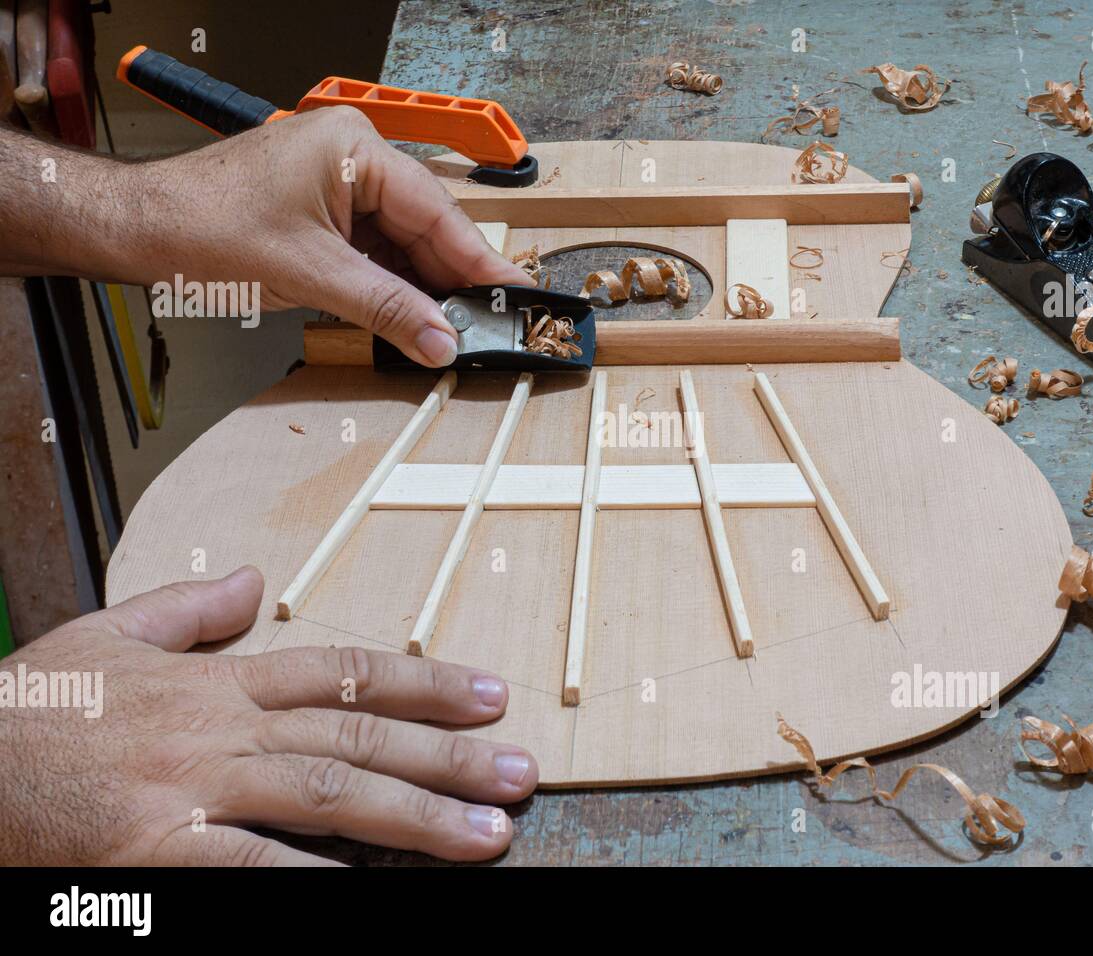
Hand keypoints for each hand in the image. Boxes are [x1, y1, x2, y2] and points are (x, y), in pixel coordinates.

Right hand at [0, 567, 537, 864]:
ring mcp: (189, 792)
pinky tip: (378, 893)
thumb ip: (187, 609)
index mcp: (213, 682)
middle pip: (355, 738)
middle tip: (522, 773)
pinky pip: (256, 872)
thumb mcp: (104, 637)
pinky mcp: (154, 855)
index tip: (490, 696)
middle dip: (448, 756)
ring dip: (417, 818)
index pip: (341, 673)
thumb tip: (251, 577)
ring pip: (326, 798)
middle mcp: (216, 730)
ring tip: (489, 837)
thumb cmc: (25, 715)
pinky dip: (320, 884)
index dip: (424, 683)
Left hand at [129, 107, 532, 366]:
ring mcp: (340, 184)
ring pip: (404, 242)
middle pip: (427, 228)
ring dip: (423, 288)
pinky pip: (376, 249)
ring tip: (454, 329)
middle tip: (490, 326)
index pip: (438, 213)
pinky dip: (393, 284)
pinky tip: (412, 315)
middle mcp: (355, 158)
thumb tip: (439, 339)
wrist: (142, 230)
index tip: (515, 296)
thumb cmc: (203, 225)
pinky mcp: (326, 210)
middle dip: (453, 282)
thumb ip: (385, 308)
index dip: (479, 263)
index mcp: (357, 150)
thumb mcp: (310, 275)